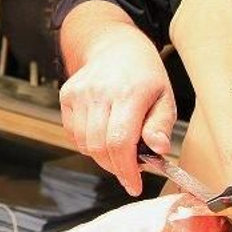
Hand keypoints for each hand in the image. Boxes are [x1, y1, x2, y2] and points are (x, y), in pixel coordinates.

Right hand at [59, 30, 176, 196]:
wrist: (116, 47)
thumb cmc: (145, 75)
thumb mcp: (165, 97)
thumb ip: (161, 125)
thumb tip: (158, 149)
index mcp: (129, 92)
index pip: (120, 141)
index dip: (126, 170)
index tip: (134, 185)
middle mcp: (100, 91)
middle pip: (100, 147)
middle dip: (115, 167)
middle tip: (129, 170)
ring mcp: (80, 93)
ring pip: (84, 144)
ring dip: (101, 157)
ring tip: (118, 149)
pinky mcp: (67, 96)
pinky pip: (73, 134)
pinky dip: (87, 144)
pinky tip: (102, 134)